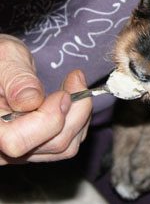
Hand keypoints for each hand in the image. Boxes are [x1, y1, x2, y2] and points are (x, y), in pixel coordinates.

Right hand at [0, 34, 91, 163]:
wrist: (2, 69)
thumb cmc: (1, 60)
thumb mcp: (6, 58)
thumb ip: (17, 79)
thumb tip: (31, 99)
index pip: (17, 141)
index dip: (48, 118)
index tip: (62, 92)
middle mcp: (2, 148)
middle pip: (53, 144)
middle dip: (75, 109)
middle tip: (76, 77)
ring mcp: (22, 152)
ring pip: (67, 146)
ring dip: (80, 113)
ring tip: (74, 84)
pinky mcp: (38, 148)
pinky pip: (70, 143)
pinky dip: (79, 119)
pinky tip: (72, 97)